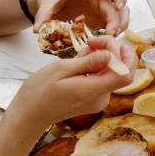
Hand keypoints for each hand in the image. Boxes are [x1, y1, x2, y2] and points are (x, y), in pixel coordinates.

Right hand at [17, 35, 134, 130]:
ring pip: (110, 72)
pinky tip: (78, 64)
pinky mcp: (93, 99)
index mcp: (92, 91)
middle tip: (91, 41)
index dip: (125, 55)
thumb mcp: (61, 70)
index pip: (125, 74)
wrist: (29, 114)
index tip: (107, 42)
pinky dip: (95, 67)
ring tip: (79, 55)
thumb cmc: (39, 91)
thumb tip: (111, 54)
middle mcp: (100, 98)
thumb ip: (88, 62)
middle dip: (111, 51)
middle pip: (119, 70)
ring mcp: (98, 100)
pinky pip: (101, 78)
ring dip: (100, 58)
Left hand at [29, 0, 129, 35]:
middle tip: (111, 34)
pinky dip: (112, 33)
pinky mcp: (97, 20)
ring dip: (119, 27)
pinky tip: (106, 42)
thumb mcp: (46, 4)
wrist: (48, 0)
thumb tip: (37, 30)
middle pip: (118, 7)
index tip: (119, 7)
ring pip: (119, 16)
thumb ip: (43, 15)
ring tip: (111, 39)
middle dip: (118, 20)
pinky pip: (111, 25)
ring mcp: (99, 9)